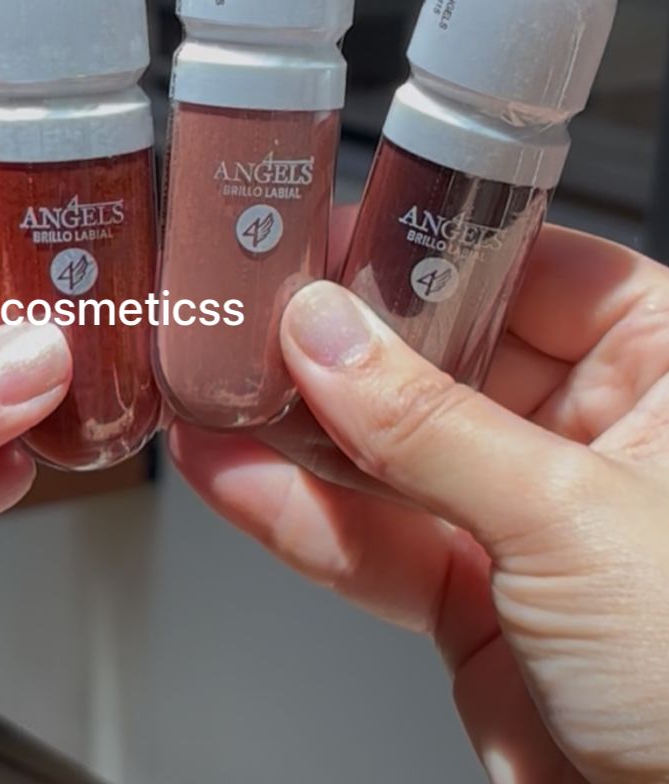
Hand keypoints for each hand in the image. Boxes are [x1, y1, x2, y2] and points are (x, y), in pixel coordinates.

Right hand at [172, 208, 668, 783]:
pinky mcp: (478, 597)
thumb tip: (325, 334)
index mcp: (663, 370)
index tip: (329, 232)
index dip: (422, 244)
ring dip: (294, 425)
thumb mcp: (570, 519)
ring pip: (393, 448)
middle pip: (443, 350)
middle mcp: (600, 429)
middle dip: (337, 338)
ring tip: (207, 381)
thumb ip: (431, 424)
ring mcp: (530, 516)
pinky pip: (376, 539)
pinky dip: (297, 512)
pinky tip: (226, 470)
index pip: (525, 265)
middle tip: (243, 306)